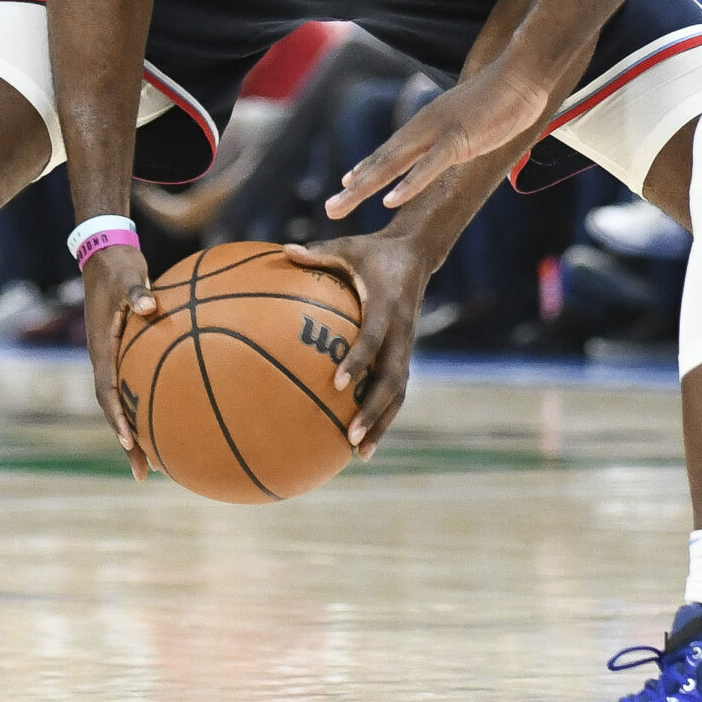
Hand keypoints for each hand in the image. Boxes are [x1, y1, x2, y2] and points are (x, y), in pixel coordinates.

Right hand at [81, 243, 154, 478]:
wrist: (106, 253)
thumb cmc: (119, 265)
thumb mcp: (127, 275)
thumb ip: (137, 292)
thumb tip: (149, 305)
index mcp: (101, 349)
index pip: (107, 392)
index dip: (118, 419)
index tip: (132, 442)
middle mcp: (104, 359)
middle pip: (114, 410)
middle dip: (129, 442)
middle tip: (148, 473)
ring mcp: (112, 358)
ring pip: (123, 403)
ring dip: (137, 431)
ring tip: (160, 461)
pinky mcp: (123, 352)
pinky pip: (134, 385)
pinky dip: (147, 404)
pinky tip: (171, 415)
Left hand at [281, 235, 430, 457]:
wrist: (417, 255)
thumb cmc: (374, 252)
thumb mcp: (349, 247)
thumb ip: (319, 254)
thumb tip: (284, 252)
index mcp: (387, 305)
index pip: (373, 338)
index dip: (358, 360)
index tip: (337, 383)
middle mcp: (402, 331)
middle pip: (393, 379)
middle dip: (374, 410)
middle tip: (351, 436)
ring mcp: (407, 345)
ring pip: (399, 392)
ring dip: (382, 423)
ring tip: (361, 453)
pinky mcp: (406, 353)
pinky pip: (397, 389)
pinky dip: (384, 415)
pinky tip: (365, 440)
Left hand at [327, 55, 555, 216]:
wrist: (522, 72)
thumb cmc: (504, 96)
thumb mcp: (472, 121)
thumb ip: (458, 136)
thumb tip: (455, 147)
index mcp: (428, 124)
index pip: (391, 150)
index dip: (367, 167)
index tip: (346, 182)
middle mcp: (424, 127)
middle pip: (383, 161)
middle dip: (354, 187)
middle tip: (330, 208)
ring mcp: (439, 132)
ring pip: (394, 164)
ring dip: (365, 187)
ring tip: (340, 205)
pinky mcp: (459, 139)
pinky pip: (429, 166)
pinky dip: (408, 184)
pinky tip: (389, 200)